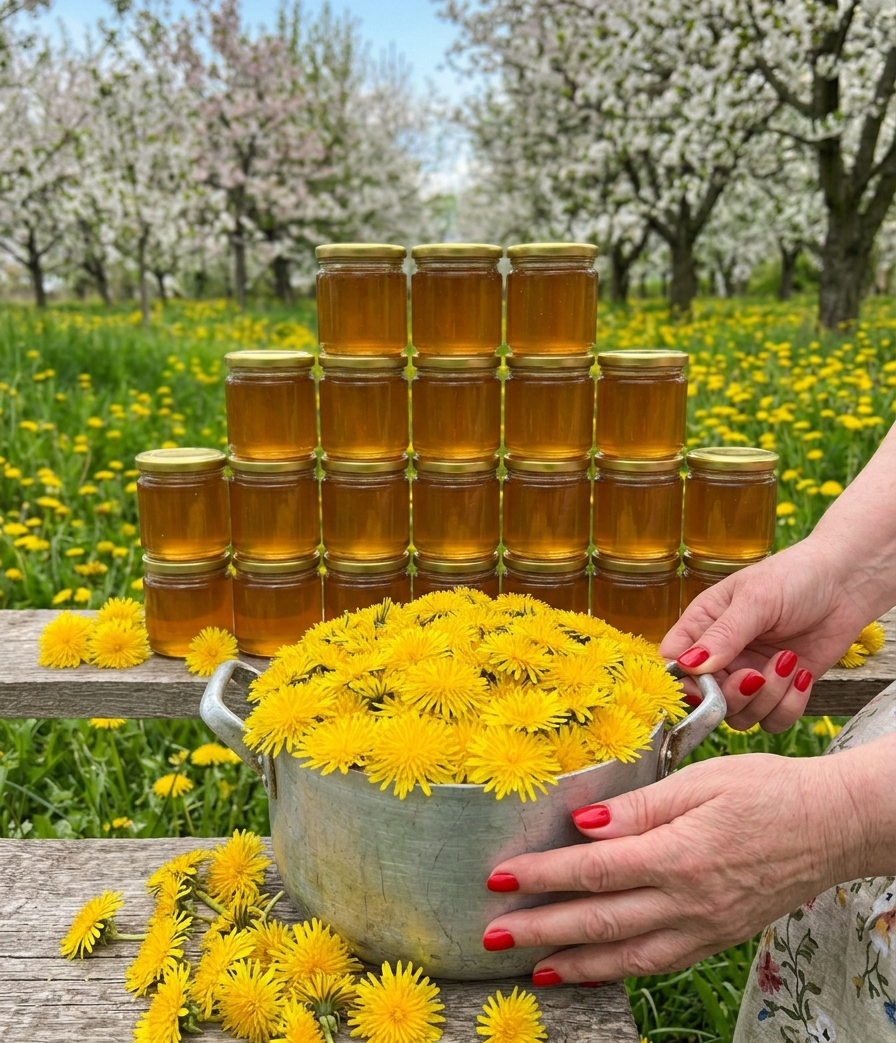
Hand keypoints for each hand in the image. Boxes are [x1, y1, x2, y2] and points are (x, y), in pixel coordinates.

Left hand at [482, 735, 895, 984]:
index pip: (593, 870)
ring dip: (575, 964)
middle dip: (540, 929)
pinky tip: (596, 969)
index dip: (541, 875)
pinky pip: (662, 962)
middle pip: (600, 921)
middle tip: (493, 936)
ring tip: (533, 968)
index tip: (499, 878)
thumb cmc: (767, 790)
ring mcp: (705, 926)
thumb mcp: (700, 780)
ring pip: (628, 955)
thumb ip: (638, 806)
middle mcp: (688, 901)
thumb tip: (583, 824)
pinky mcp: (719, 937)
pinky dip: (622, 970)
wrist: (833, 824)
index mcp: (678, 855)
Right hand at [661, 537, 872, 730]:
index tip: (704, 684)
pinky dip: (789, 705)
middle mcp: (722, 655)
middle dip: (732, 696)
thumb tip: (690, 665)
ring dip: (767, 699)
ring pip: (740, 716)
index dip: (682, 680)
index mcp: (702, 625)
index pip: (672, 662)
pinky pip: (773, 720)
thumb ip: (723, 635)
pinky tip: (802, 674)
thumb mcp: (755, 600)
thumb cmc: (795, 577)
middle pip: (705, 699)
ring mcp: (751, 675)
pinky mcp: (782, 690)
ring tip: (788, 662)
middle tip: (756, 676)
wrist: (846, 582)